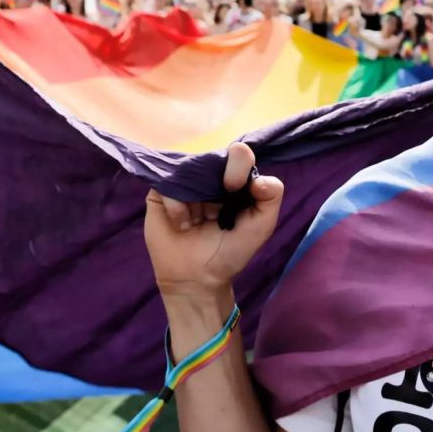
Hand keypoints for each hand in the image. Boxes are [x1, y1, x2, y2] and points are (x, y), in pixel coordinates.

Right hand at [144, 142, 283, 297]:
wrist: (198, 278)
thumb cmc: (230, 251)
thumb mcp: (261, 226)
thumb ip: (272, 197)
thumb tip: (258, 179)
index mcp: (234, 179)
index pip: (239, 154)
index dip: (237, 164)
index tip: (234, 187)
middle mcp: (208, 177)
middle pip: (211, 158)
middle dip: (214, 186)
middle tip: (215, 214)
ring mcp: (183, 183)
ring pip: (187, 171)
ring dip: (195, 201)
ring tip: (198, 223)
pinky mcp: (160, 193)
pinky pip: (167, 185)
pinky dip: (177, 208)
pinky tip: (183, 226)